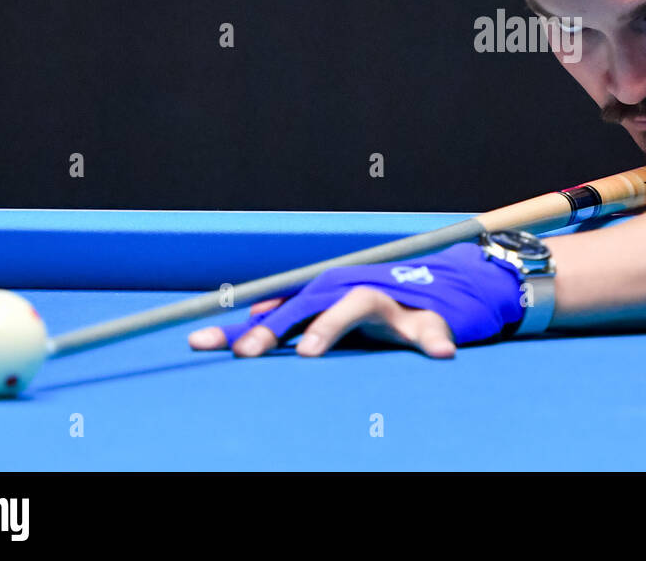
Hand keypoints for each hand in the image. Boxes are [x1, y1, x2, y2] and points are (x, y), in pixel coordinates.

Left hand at [187, 243, 524, 358]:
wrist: (447, 292)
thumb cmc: (379, 313)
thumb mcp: (333, 319)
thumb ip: (295, 323)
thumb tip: (245, 322)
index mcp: (325, 297)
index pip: (274, 310)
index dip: (239, 328)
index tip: (198, 343)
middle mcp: (351, 293)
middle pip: (305, 304)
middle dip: (273, 328)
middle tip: (245, 354)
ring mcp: (389, 306)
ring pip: (357, 306)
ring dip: (330, 326)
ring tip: (307, 352)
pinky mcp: (428, 320)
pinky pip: (431, 330)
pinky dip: (434, 340)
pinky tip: (439, 353)